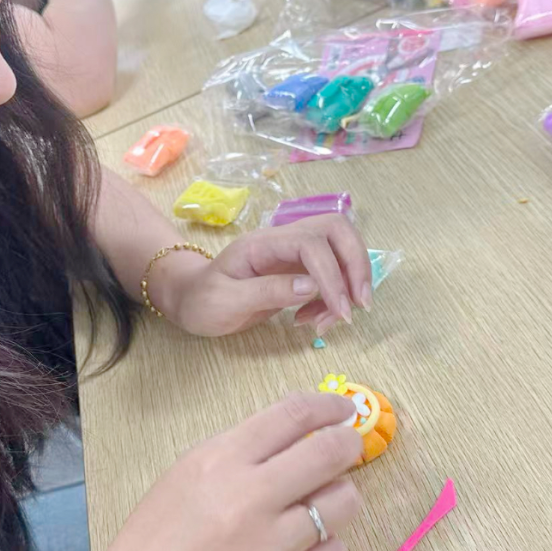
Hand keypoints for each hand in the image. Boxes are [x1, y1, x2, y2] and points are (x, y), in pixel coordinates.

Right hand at [68, 394, 363, 550]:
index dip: (328, 406)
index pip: (293, 415)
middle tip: (348, 447)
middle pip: (329, 452)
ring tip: (317, 503)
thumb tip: (300, 429)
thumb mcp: (189, 472)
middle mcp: (250, 498)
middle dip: (348, 443)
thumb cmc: (159, 538)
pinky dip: (326, 545)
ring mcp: (271, 545)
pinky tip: (302, 545)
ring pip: (343, 502)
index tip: (342, 409)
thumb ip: (242, 449)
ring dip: (338, 497)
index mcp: (221, 461)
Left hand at [148, 214, 372, 336]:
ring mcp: (294, 253)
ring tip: (331, 320)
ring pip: (341, 249)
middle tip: (359, 305)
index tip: (340, 311)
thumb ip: (267, 292)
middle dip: (357, 265)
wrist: (192, 300)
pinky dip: (334, 298)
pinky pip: (332, 274)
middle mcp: (283, 241)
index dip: (333, 275)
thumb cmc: (203, 300)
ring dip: (349, 283)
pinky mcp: (300, 269)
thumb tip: (310, 286)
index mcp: (263, 243)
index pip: (312, 243)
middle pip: (337, 230)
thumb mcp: (226, 301)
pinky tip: (314, 320)